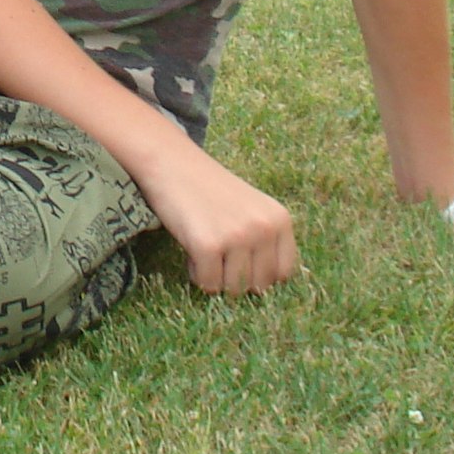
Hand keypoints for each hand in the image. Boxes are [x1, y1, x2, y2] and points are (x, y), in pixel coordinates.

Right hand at [137, 143, 297, 295]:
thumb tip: (262, 290)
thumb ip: (264, 241)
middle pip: (259, 286)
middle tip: (218, 253)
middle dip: (236, 278)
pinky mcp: (208, 244)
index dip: (258, 274)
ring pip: (234, 289)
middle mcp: (264, 228)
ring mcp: (237, 236)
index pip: (282, 273)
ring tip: (204, 247)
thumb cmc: (209, 190)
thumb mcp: (251, 209)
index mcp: (279, 219)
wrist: (171, 162)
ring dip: (215, 277)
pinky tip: (192, 249)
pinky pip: (208, 284)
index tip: (240, 261)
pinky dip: (197, 274)